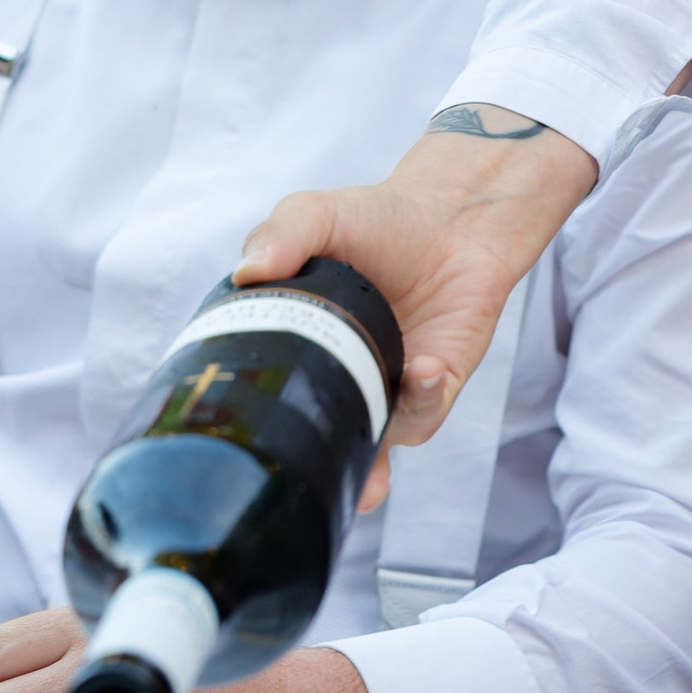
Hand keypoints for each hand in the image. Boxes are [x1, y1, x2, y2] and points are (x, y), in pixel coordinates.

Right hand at [237, 109, 597, 446]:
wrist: (454, 217)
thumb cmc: (377, 221)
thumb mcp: (317, 216)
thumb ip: (281, 235)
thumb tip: (248, 271)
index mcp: (297, 349)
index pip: (262, 400)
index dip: (250, 426)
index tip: (237, 442)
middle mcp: (337, 380)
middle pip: (314, 444)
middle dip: (308, 472)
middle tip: (300, 476)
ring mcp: (384, 390)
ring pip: (371, 443)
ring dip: (372, 447)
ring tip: (375, 407)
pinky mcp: (434, 387)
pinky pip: (423, 412)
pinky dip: (420, 398)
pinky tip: (422, 368)